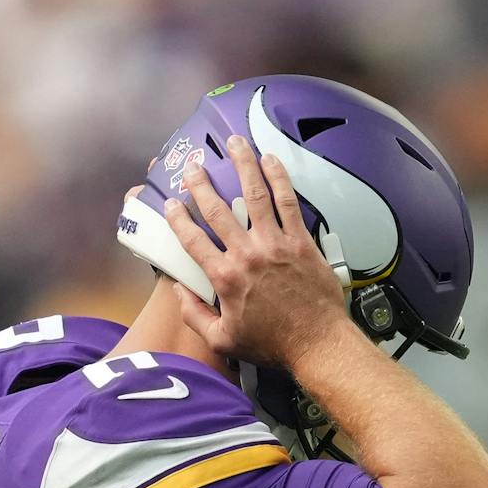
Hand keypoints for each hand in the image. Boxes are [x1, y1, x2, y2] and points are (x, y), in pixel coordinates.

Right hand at [163, 137, 351, 370]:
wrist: (317, 344)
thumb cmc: (273, 345)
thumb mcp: (223, 340)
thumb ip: (194, 315)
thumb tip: (179, 292)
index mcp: (224, 278)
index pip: (192, 240)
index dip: (178, 219)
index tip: (171, 204)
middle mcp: (247, 255)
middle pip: (218, 209)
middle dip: (202, 184)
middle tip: (194, 167)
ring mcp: (275, 244)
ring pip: (254, 195)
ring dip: (242, 165)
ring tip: (234, 143)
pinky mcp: (300, 241)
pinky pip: (288, 202)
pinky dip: (279, 178)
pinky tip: (270, 159)